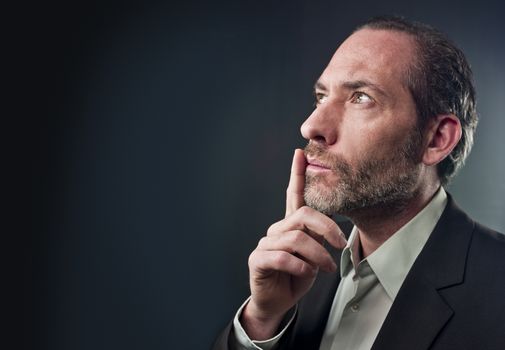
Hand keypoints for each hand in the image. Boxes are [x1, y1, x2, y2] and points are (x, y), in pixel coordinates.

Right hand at [241, 149, 346, 339]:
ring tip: (326, 268)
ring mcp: (265, 244)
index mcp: (290, 225)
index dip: (297, 174)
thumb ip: (319, 236)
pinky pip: (283, 258)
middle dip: (327, 229)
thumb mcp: (314, 254)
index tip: (300, 153)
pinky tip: (306, 274)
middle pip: (303, 216)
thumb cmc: (298, 276)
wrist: (278, 302)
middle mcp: (276, 230)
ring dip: (318, 256)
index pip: (293, 195)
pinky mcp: (258, 260)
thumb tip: (336, 220)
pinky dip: (301, 268)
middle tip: (341, 245)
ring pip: (297, 239)